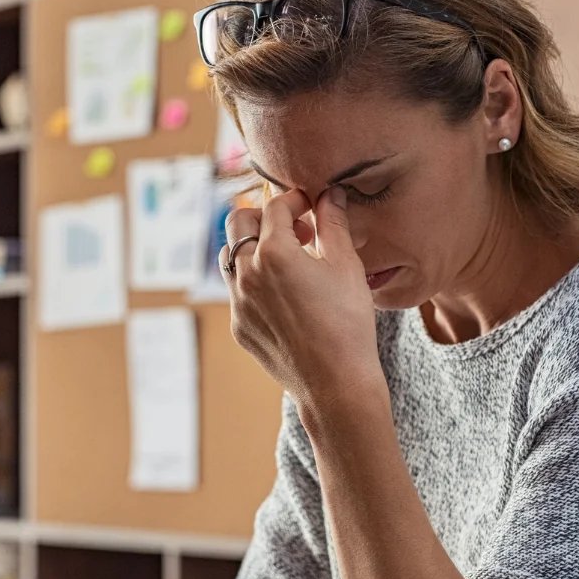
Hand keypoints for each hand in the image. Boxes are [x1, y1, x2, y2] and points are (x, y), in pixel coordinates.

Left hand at [221, 188, 385, 413]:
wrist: (335, 384)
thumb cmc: (348, 324)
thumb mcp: (346, 266)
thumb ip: (334, 223)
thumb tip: (330, 194)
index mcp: (274, 252)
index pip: (275, 206)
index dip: (294, 200)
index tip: (310, 207)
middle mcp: (247, 273)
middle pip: (237, 222)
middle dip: (264, 216)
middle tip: (295, 229)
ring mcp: (238, 302)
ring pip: (230, 257)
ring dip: (253, 247)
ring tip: (286, 260)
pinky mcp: (239, 326)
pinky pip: (237, 292)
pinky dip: (254, 281)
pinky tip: (285, 295)